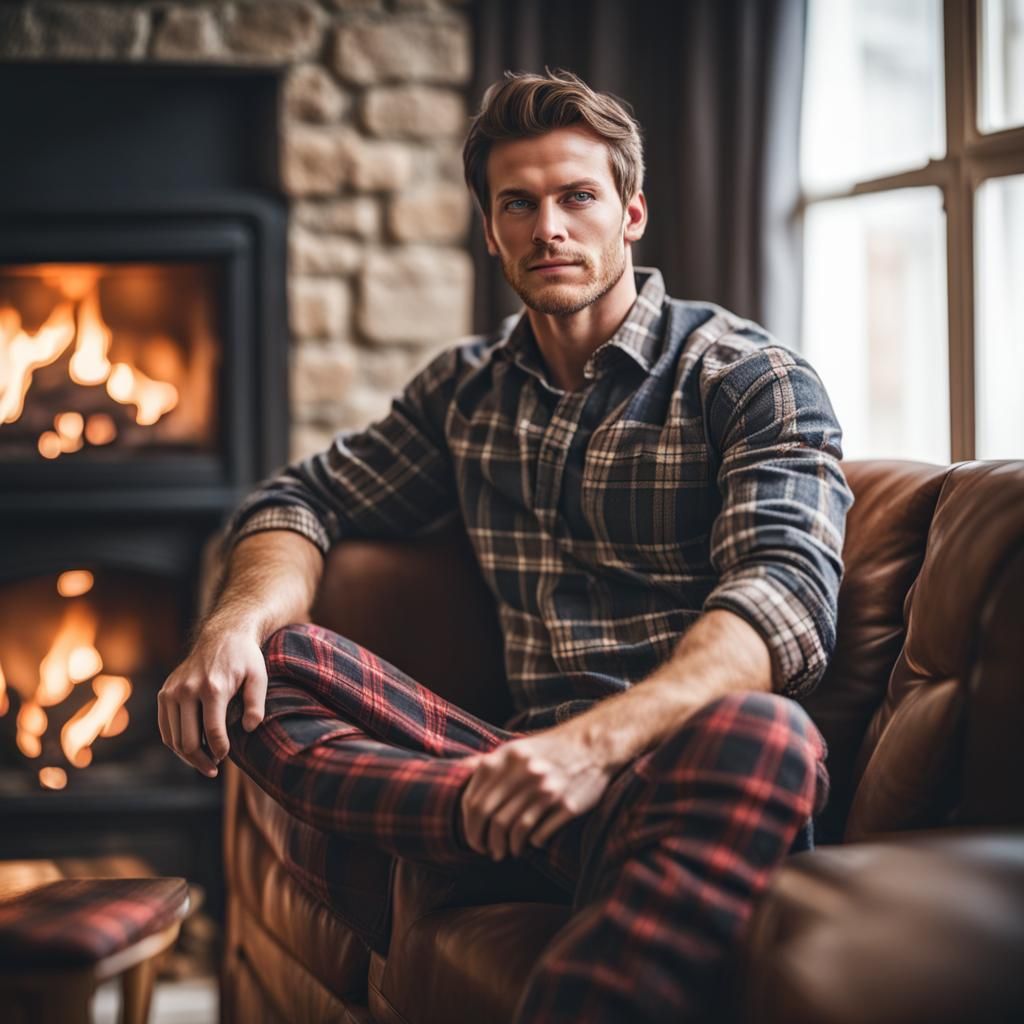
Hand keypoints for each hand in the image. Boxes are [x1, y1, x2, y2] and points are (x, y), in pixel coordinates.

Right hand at [157, 628, 266, 777]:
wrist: (222, 635)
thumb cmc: (245, 658)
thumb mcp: (259, 676)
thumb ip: (257, 704)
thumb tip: (250, 729)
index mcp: (213, 687)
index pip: (212, 731)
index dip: (220, 750)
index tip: (226, 757)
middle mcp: (187, 690)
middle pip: (188, 740)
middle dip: (202, 760)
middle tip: (214, 768)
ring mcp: (172, 691)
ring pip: (173, 738)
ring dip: (187, 757)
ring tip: (205, 763)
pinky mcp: (164, 693)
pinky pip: (165, 729)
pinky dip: (176, 743)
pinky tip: (191, 750)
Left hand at [460, 728, 613, 860]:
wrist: (593, 745)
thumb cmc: (550, 750)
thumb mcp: (516, 748)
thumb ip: (490, 763)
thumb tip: (462, 770)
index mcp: (506, 758)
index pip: (474, 802)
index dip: (470, 826)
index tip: (475, 838)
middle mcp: (524, 772)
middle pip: (491, 819)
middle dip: (485, 841)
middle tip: (489, 851)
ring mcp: (547, 789)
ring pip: (514, 830)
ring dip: (508, 847)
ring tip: (509, 851)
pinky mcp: (567, 805)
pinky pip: (539, 834)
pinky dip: (531, 844)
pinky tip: (532, 843)